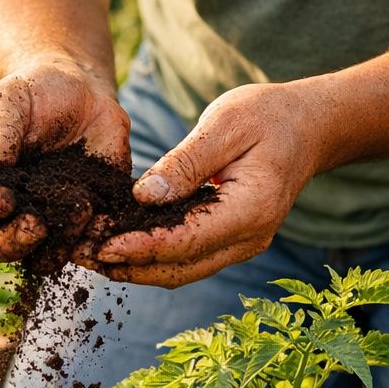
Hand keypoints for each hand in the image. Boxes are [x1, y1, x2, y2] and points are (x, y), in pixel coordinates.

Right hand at [0, 57, 129, 262]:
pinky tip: (105, 222)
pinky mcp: (85, 222)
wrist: (80, 92)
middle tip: (36, 226)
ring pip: (43, 257)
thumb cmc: (33, 93)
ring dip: (57, 247)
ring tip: (78, 214)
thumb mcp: (10, 101)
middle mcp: (11, 211)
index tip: (3, 199)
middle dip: (14, 242)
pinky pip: (87, 244)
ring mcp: (48, 220)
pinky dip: (95, 242)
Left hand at [78, 82, 328, 287]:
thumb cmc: (268, 116)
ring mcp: (243, 245)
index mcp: (252, 209)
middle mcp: (250, 238)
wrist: (307, 127)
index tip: (100, 245)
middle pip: (181, 269)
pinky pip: (188, 258)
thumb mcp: (225, 123)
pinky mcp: (231, 241)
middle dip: (129, 267)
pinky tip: (119, 244)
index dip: (140, 247)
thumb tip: (144, 197)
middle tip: (81, 256)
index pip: (187, 240)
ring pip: (182, 271)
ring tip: (90, 255)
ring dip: (136, 268)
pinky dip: (153, 257)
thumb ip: (186, 162)